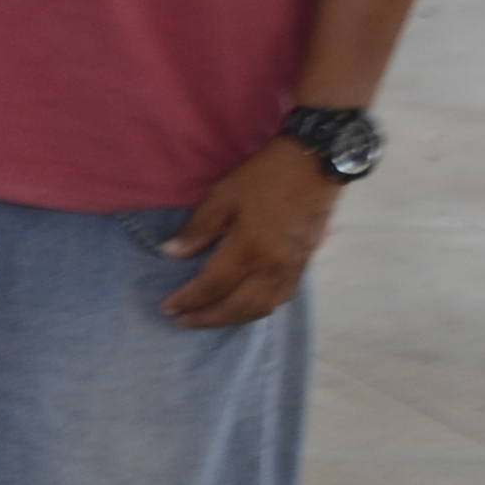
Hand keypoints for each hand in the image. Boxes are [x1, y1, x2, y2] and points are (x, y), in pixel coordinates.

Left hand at [160, 140, 339, 328]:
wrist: (317, 164)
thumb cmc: (266, 176)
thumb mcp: (224, 195)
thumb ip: (199, 228)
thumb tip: (172, 254)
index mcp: (250, 249)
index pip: (213, 286)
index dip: (189, 300)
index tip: (167, 308)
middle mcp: (273, 267)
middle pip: (238, 307)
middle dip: (208, 318)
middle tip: (183, 320)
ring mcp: (293, 269)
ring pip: (262, 308)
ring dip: (233, 318)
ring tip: (210, 318)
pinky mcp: (305, 265)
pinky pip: (281, 298)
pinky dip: (259, 308)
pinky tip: (245, 306)